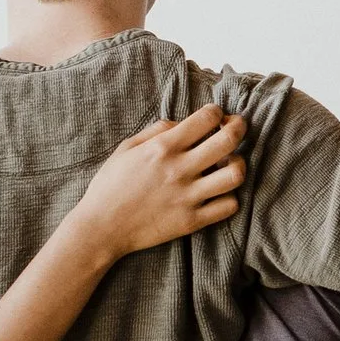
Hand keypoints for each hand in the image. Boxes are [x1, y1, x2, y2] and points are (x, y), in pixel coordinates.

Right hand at [62, 105, 247, 260]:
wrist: (100, 228)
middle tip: (236, 127)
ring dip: (238, 164)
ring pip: (235, 174)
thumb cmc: (110, 186)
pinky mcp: (192, 221)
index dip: (217, 112)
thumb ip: (156, 131)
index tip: (215, 115)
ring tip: (230, 163)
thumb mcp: (126, 149)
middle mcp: (179, 169)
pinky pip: (229, 206)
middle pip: (228, 140)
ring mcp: (188, 196)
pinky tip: (220, 191)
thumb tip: (182, 123)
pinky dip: (230, 196)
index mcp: (162, 147)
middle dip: (239, 128)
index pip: (206, 119)